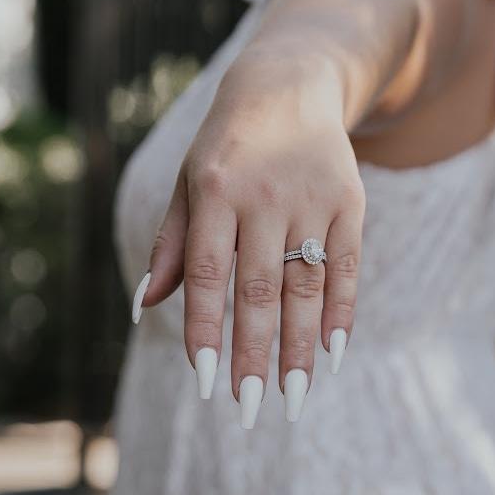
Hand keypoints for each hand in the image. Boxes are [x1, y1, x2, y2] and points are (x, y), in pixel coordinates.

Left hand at [136, 51, 364, 426]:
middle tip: (250, 407)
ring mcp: (311, 199)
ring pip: (305, 287)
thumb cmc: (225, 148)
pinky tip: (332, 354)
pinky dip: (341, 312)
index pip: (207, 274)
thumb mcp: (188, 183)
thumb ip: (172, 245)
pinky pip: (346, 267)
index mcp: (214, 191)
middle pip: (259, 290)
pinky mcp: (349, 201)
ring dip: (300, 347)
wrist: (288, 86)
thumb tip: (145, 308)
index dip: (206, 328)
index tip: (203, 381)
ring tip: (293, 396)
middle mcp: (263, 196)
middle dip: (255, 354)